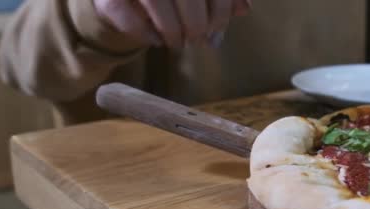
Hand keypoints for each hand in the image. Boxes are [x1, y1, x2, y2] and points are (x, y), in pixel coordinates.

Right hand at [93, 0, 250, 47]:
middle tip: (196, 40)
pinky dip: (144, 32)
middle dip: (196, 24)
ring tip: (177, 44)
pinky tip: (156, 41)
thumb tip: (244, 9)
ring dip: (172, 31)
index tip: (216, 29)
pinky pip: (126, 14)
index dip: (219, 10)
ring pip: (156, 1)